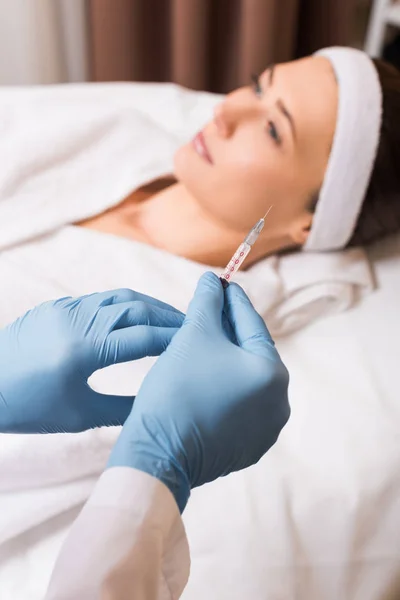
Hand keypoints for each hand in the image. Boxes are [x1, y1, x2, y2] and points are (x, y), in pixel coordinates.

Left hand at [0, 289, 183, 433]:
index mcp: (85, 350)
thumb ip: (124, 408)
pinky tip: (137, 316)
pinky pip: (100, 299)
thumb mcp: (80, 415)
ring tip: (171, 317)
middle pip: (137, 309)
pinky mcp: (57, 306)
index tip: (198, 341)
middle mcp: (78, 320)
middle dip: (168, 316)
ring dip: (149, 305)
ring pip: (120, 298)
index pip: (143, 337)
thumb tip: (158, 403)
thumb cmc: (30, 408)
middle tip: (193, 326)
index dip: (174, 338)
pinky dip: (126, 305)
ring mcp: (66, 309)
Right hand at [109, 273, 289, 511]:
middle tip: (209, 307)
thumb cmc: (176, 388)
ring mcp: (266, 429)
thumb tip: (212, 279)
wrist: (157, 453)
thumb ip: (208, 301)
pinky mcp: (249, 447)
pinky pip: (239, 405)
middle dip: (229, 328)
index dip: (232, 299)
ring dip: (226, 358)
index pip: (251, 324)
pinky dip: (224, 386)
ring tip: (204, 339)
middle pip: (250, 353)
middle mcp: (279, 403)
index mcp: (272, 374)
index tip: (222, 282)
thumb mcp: (193, 335)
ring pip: (244, 380)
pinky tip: (204, 375)